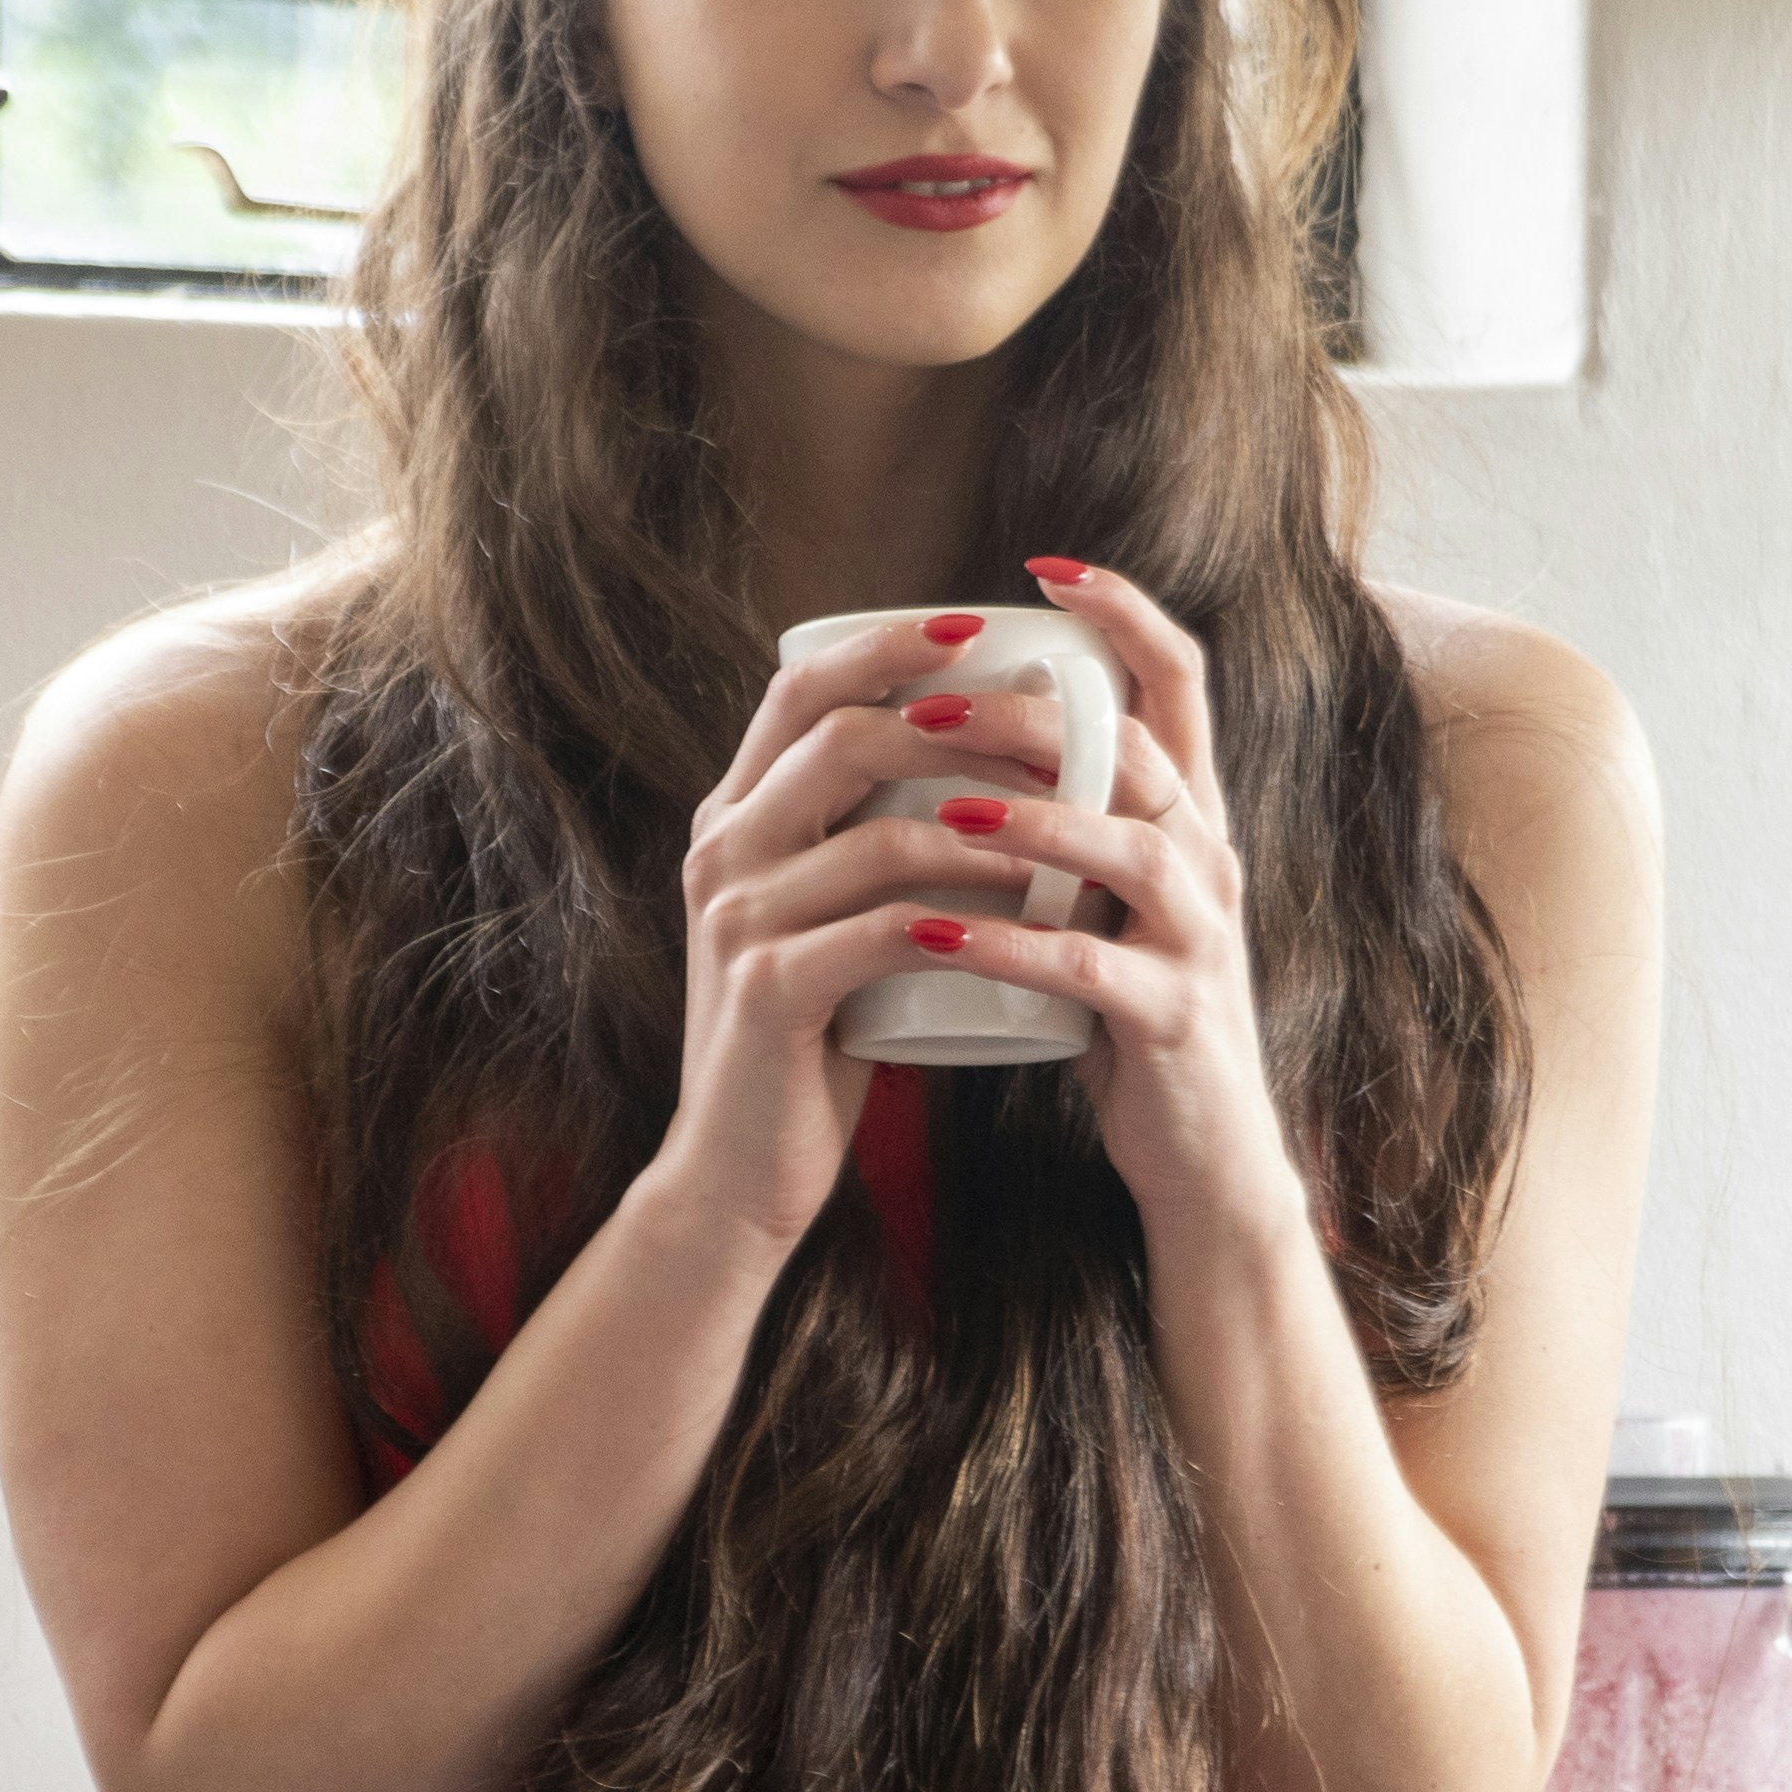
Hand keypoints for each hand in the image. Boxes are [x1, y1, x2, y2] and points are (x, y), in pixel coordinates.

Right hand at [646, 618, 1068, 1262]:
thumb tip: (974, 749)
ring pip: (879, 835)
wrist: (739, 1168)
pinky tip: (1027, 922)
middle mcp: (720, 850)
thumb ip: (863, 837)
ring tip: (1070, 828)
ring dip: (990, 827)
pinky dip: (968, 919)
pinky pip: (886, 929)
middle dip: (959, 722)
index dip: (885, 644)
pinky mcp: (768, 990)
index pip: (799, 688)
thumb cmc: (812, 1037)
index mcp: (733, 816)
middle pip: (840, 736)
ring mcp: (736, 919)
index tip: (974, 623)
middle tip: (1054, 727)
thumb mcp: (826, 916)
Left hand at [893, 560, 1310, 1252]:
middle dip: (1032, 718)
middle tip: (928, 705)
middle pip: (1138, 749)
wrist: (1204, 1158)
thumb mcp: (1107, 903)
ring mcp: (1200, 939)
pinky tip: (938, 937)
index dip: (1124, 612)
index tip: (1046, 566)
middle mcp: (1208, 860)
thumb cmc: (1129, 1019)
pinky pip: (1091, 971)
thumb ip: (1063, 825)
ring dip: (1029, 822)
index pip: (1181, 680)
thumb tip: (956, 739)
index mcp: (1189, 818)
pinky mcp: (1174, 1018)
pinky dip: (1012, 949)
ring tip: (936, 810)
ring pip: (1126, 850)